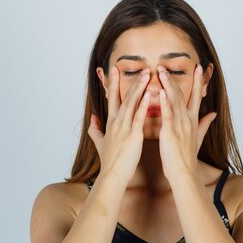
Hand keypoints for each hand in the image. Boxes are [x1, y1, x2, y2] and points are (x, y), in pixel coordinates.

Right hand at [87, 64, 151, 182]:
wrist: (112, 175)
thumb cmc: (110, 161)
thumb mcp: (100, 143)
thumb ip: (95, 129)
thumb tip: (93, 118)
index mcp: (110, 123)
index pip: (112, 99)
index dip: (113, 84)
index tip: (114, 70)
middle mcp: (116, 122)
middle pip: (122, 96)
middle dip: (128, 80)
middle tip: (135, 66)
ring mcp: (124, 128)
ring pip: (131, 103)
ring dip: (138, 87)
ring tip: (146, 74)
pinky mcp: (132, 135)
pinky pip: (138, 116)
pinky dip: (143, 104)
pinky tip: (149, 93)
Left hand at [157, 64, 217, 181]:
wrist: (184, 173)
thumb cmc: (186, 157)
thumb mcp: (198, 138)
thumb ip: (205, 124)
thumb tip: (213, 114)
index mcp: (192, 120)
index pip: (195, 96)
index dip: (198, 81)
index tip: (199, 68)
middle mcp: (187, 120)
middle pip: (183, 94)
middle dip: (175, 78)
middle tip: (167, 64)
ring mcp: (180, 125)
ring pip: (175, 100)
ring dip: (168, 85)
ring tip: (161, 71)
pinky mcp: (170, 132)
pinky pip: (167, 114)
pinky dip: (165, 102)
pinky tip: (160, 92)